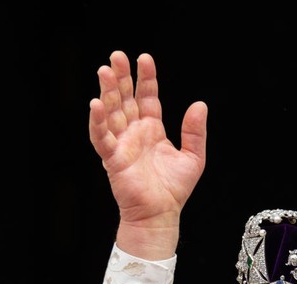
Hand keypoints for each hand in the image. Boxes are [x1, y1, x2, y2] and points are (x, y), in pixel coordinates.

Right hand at [89, 51, 207, 258]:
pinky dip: (98, 122)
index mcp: (152, 130)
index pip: (147, 97)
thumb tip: (200, 105)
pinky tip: (96, 104)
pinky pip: (102, 138)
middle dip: (121, 77)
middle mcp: (135, 133)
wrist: (161, 215)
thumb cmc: (174, 190)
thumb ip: (195, 132)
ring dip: (108, 92)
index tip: (145, 59)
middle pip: (125, 99)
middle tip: (116, 56)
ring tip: (105, 71)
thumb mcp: (193, 158)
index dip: (146, 78)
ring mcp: (122, 145)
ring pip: (112, 113)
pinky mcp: (113, 159)